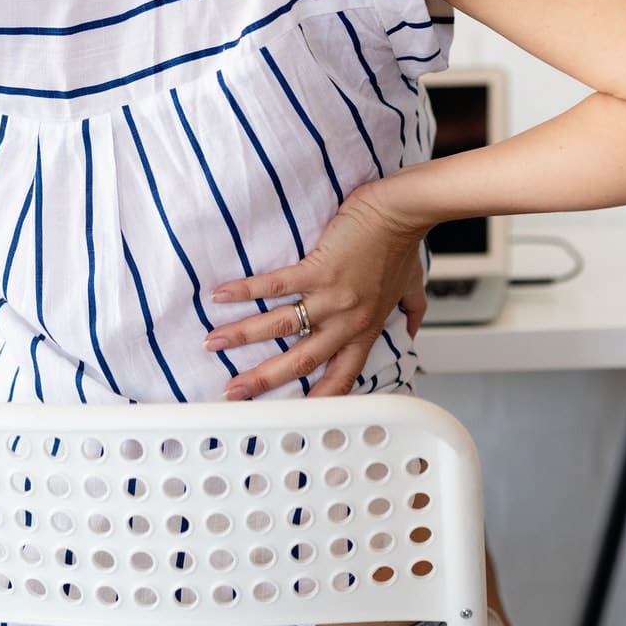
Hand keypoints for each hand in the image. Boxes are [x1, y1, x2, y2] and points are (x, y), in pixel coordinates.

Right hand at [203, 181, 429, 400]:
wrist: (402, 211)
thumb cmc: (403, 243)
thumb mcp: (412, 286)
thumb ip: (411, 311)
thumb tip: (413, 326)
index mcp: (365, 329)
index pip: (341, 377)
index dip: (316, 400)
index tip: (289, 415)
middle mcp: (347, 321)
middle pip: (301, 361)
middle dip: (263, 379)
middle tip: (233, 392)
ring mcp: (332, 296)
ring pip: (281, 326)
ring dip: (242, 335)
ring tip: (213, 342)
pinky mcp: (319, 268)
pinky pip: (277, 285)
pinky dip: (246, 291)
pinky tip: (220, 296)